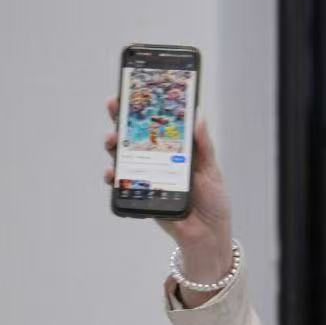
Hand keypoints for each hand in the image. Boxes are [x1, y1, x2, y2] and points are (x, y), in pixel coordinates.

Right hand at [103, 96, 234, 293]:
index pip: (158, 123)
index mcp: (177, 150)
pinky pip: (123, 185)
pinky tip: (111, 173)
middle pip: (136, 136)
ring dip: (114, 147)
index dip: (145, 106)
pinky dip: (114, 178)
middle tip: (114, 106)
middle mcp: (159, 161)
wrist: (208, 235)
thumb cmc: (213, 200)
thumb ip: (204, 144)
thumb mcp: (212, 169)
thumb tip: (198, 114)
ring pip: (124, 158)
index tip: (134, 89)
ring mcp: (148, 178)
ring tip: (111, 141)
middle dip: (122, 119)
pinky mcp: (142, 197)